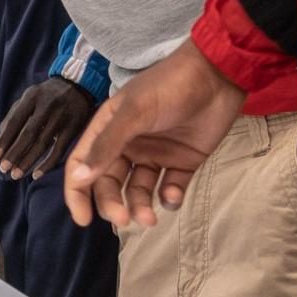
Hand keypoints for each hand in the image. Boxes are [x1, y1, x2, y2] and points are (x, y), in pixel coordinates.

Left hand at [0, 78, 95, 180]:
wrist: (78, 85)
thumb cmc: (46, 95)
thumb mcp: (30, 97)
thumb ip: (14, 114)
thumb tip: (0, 137)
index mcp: (32, 97)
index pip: (15, 121)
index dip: (4, 140)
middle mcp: (47, 106)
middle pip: (28, 134)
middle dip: (14, 154)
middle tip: (3, 169)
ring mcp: (62, 117)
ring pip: (42, 144)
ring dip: (28, 162)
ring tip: (16, 174)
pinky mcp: (73, 128)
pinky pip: (59, 150)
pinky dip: (47, 164)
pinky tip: (36, 174)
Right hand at [63, 38, 243, 228]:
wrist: (218, 76)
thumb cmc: (169, 87)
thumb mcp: (134, 113)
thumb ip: (107, 146)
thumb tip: (78, 179)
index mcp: (109, 128)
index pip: (83, 164)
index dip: (78, 192)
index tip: (83, 220)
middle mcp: (129, 144)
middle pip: (110, 183)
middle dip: (113, 204)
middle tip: (124, 220)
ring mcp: (156, 154)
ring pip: (138, 190)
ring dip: (140, 206)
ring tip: (150, 218)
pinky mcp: (182, 161)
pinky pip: (169, 188)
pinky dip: (169, 198)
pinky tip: (172, 194)